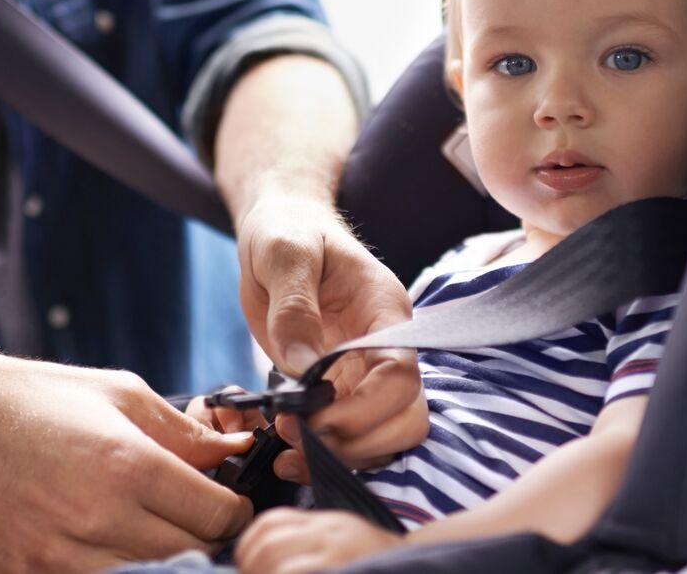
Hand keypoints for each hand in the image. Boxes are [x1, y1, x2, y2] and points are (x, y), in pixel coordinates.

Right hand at [0, 353, 255, 572]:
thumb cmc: (36, 398)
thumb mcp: (120, 394)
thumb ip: (184, 432)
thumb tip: (233, 454)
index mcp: (125, 464)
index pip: (216, 517)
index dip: (234, 510)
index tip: (229, 503)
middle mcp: (94, 518)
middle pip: (189, 556)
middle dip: (203, 537)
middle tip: (195, 517)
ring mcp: (55, 558)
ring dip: (162, 559)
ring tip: (154, 531)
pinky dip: (113, 570)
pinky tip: (111, 544)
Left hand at [235, 509, 404, 573]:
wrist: (422, 569)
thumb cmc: (375, 562)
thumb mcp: (340, 543)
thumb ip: (305, 544)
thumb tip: (260, 561)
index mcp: (326, 525)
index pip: (271, 522)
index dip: (248, 546)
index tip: (246, 565)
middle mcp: (332, 535)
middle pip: (271, 545)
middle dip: (252, 569)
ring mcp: (338, 556)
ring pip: (281, 566)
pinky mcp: (344, 571)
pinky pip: (300, 573)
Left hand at [236, 195, 427, 474]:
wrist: (280, 230)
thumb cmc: (287, 231)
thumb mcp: (283, 253)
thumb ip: (294, 307)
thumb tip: (302, 368)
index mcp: (385, 312)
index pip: (401, 376)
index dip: (363, 410)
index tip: (313, 419)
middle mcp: (385, 347)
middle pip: (405, 418)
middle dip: (356, 441)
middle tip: (296, 439)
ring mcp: (364, 371)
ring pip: (385, 436)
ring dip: (342, 455)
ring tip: (287, 449)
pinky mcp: (340, 388)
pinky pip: (350, 435)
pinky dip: (324, 453)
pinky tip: (287, 452)